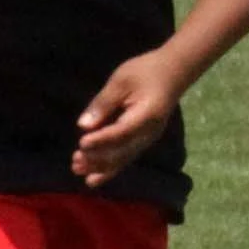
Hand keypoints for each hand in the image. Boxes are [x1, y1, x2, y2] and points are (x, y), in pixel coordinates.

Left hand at [72, 48, 180, 186]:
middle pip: (121, 152)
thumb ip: (103, 103)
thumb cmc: (146, 71)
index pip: (121, 132)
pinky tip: (93, 177)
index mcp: (146, 115)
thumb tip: (84, 126)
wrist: (173, 73)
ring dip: (100, 167)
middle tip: (75, 160)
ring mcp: (148, 139)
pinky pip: (126, 159)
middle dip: (97, 159)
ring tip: (78, 169)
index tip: (81, 144)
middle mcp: (149, 133)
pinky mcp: (143, 142)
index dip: (101, 140)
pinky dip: (109, 168)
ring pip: (123, 160)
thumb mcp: (121, 80)